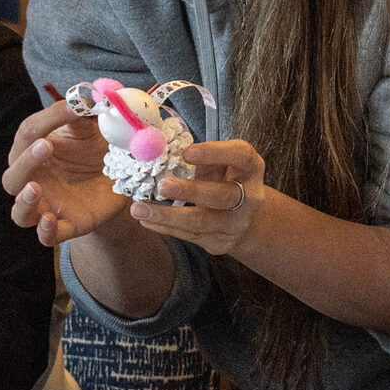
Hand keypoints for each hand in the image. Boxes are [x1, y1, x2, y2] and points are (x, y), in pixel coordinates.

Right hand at [5, 102, 129, 245]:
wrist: (121, 183)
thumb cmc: (97, 150)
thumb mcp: (93, 128)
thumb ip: (85, 113)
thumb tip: (88, 94)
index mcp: (34, 150)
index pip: (29, 133)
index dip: (48, 119)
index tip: (74, 106)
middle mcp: (34, 179)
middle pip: (13, 175)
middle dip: (26, 160)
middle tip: (45, 146)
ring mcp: (47, 206)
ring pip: (19, 211)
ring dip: (23, 200)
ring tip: (34, 188)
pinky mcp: (65, 226)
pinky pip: (46, 237)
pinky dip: (44, 231)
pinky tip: (50, 219)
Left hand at [133, 139, 263, 256]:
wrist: (242, 216)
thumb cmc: (222, 178)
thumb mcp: (219, 162)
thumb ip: (199, 155)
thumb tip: (158, 147)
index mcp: (250, 168)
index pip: (240, 156)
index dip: (214, 153)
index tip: (186, 152)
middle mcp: (249, 197)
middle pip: (222, 195)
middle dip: (190, 191)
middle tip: (162, 186)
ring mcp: (237, 224)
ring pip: (201, 222)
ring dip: (167, 216)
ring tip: (138, 209)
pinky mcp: (221, 242)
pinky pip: (190, 236)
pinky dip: (165, 228)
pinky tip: (146, 221)